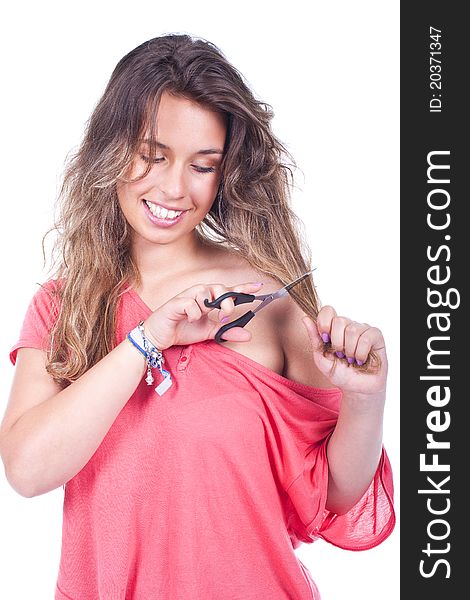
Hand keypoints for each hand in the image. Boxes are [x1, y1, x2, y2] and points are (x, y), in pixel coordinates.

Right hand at [142, 281, 263, 349]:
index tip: (258, 287)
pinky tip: (190, 319)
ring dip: (207, 308)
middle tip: (225, 315)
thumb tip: (247, 335)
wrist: (160, 337)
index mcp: (209, 299)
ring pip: (205, 294)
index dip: (243, 288)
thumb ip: (227, 331)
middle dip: (227, 302)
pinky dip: (194, 313)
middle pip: (220, 288)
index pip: (229, 290)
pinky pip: (191, 304)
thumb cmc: (183, 329)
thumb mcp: (209, 333)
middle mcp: (199, 294)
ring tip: (199, 318)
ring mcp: (187, 296)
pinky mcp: (176, 303)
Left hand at [302, 305, 387, 397]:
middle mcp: (348, 325)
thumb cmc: (339, 373)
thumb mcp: (321, 358)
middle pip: (339, 320)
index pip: (328, 311)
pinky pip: (367, 337)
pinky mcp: (376, 336)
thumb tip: (304, 318)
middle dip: (337, 342)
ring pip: (353, 330)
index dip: (324, 322)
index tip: (325, 338)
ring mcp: (363, 329)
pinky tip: (361, 360)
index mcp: (333, 328)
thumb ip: (314, 338)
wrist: (356, 389)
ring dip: (350, 350)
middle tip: (340, 355)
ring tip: (351, 359)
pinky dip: (361, 352)